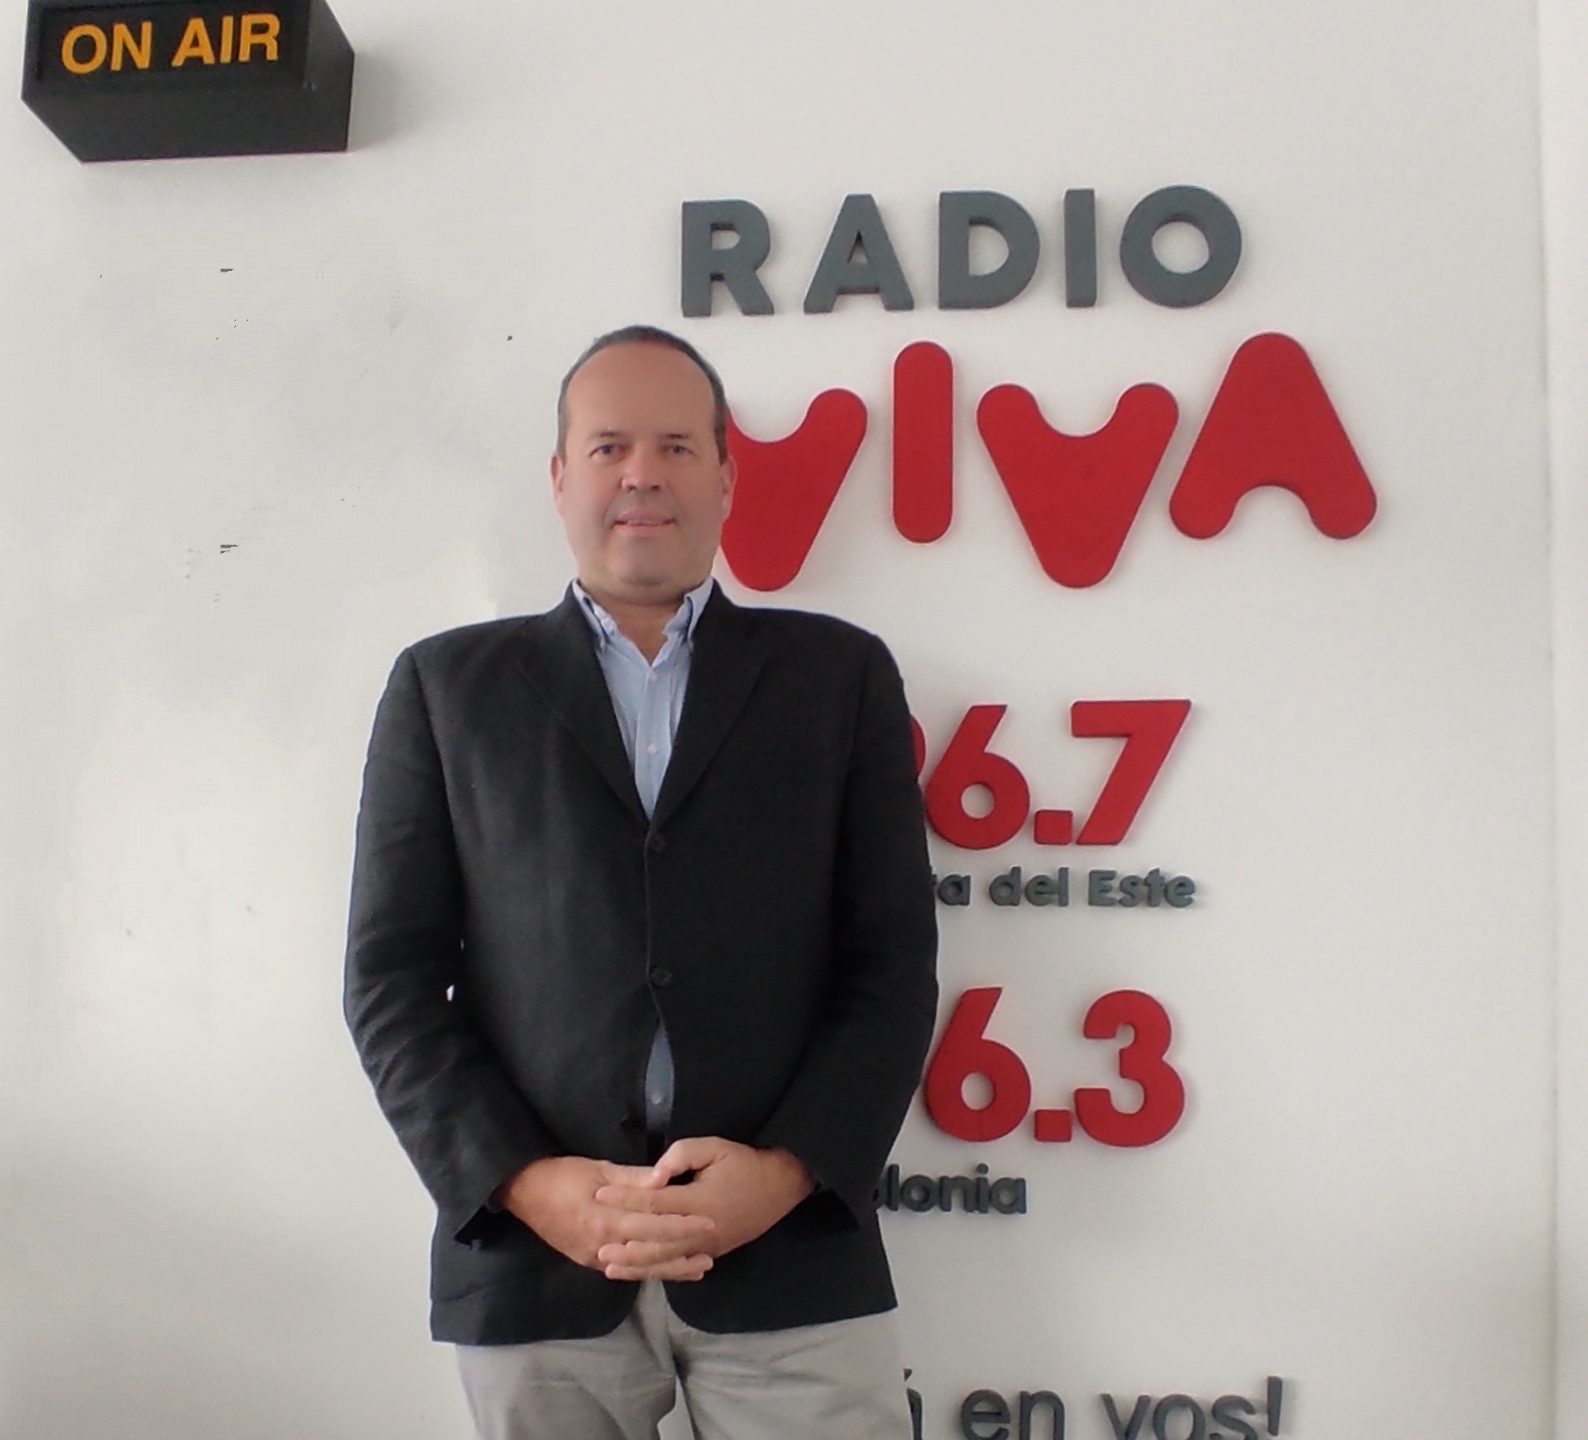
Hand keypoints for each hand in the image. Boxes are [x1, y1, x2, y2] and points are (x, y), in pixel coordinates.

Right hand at [497, 1156, 716, 1281]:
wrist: (524, 1193)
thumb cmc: (562, 1175)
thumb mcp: (598, 1169)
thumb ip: (632, 1178)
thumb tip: (664, 1179)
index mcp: (606, 1217)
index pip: (653, 1223)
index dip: (683, 1223)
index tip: (709, 1220)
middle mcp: (602, 1244)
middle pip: (651, 1249)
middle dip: (684, 1248)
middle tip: (713, 1244)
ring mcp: (594, 1257)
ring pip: (640, 1267)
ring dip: (671, 1268)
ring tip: (700, 1266)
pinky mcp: (588, 1262)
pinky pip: (625, 1270)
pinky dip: (649, 1271)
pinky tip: (667, 1270)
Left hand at [592, 1137, 815, 1279]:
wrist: (778, 1189)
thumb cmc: (743, 1163)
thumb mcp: (715, 1147)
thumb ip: (681, 1156)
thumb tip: (653, 1176)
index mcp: (699, 1200)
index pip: (654, 1202)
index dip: (625, 1198)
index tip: (600, 1194)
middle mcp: (700, 1229)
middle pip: (654, 1239)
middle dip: (623, 1239)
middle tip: (595, 1236)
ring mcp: (706, 1246)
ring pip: (665, 1260)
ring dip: (635, 1263)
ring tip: (607, 1264)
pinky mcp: (710, 1253)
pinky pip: (678, 1267)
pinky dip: (656, 1271)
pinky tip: (638, 1273)